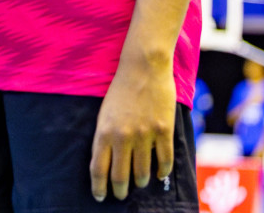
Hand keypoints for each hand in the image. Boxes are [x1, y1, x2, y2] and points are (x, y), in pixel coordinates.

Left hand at [90, 51, 175, 200]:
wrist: (143, 67)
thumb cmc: (121, 89)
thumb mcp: (104, 113)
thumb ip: (105, 137)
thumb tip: (107, 162)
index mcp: (104, 132)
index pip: (98, 169)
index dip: (99, 187)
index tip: (100, 196)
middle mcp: (122, 137)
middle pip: (120, 176)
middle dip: (120, 190)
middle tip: (121, 195)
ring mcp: (144, 136)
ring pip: (142, 172)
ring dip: (140, 181)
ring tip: (139, 182)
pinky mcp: (163, 131)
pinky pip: (164, 161)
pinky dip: (162, 171)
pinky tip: (159, 173)